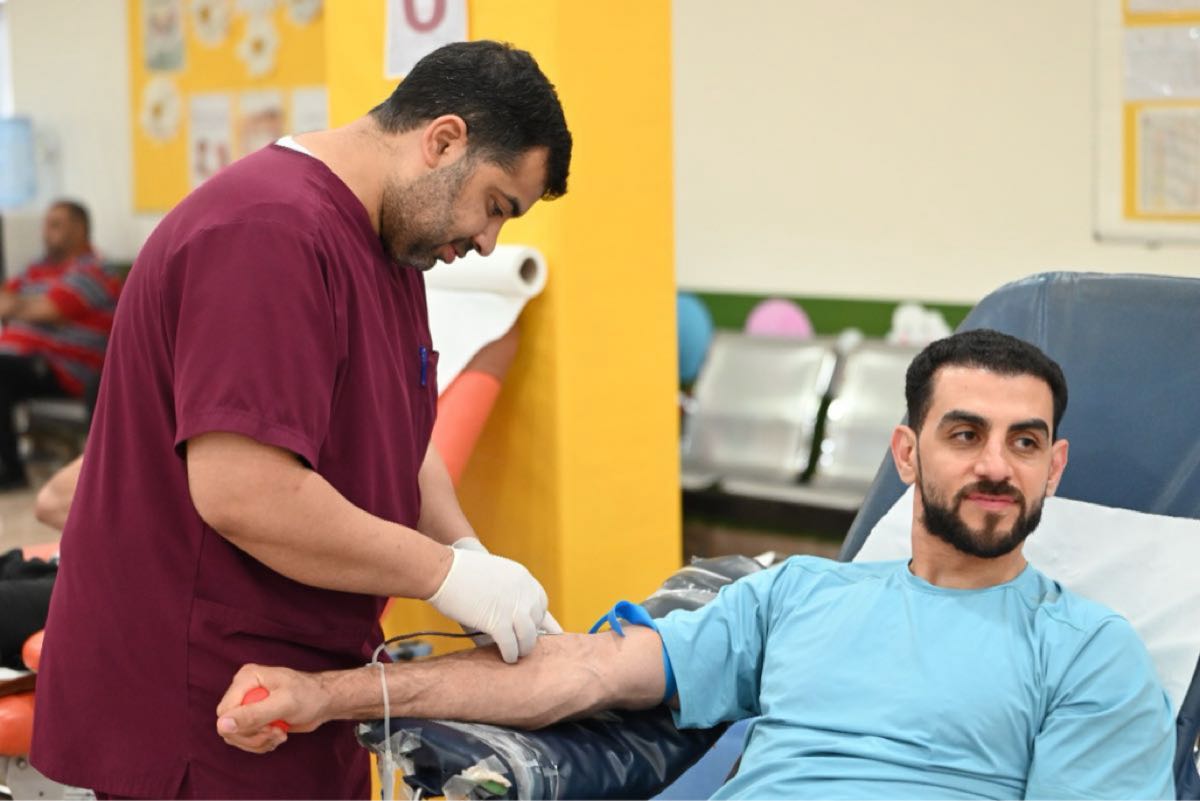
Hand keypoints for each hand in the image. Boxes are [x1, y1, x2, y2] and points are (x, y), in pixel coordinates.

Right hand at [215, 664, 329, 752]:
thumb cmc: (309, 696)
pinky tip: (278, 737)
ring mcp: (248, 704)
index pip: (225, 712)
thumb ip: (253, 714)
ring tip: (280, 736)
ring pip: (235, 735)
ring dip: (258, 742)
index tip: (267, 729)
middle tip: (277, 734)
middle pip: (228, 726)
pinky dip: (261, 743)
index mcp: (246, 678)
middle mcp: (243, 690)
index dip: (241, 727)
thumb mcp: (283, 704)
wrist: (324, 701)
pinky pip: (245, 739)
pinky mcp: (254, 717)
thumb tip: (222, 725)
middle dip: (253, 736)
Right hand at [447, 538, 562, 647]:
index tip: (534, 629)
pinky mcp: (497, 621)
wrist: (443, 569)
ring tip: (517, 654)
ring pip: (528, 636)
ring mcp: (512, 606)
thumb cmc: (460, 571)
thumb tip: (512, 617)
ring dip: (524, 648)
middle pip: (537, 620)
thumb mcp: (493, 574)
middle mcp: (522, 591)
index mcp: (522, 577)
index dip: (537, 618)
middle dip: (531, 634)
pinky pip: (511, 644)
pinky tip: (507, 657)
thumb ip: (505, 592)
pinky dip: (510, 653)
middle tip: (523, 644)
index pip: (541, 602)